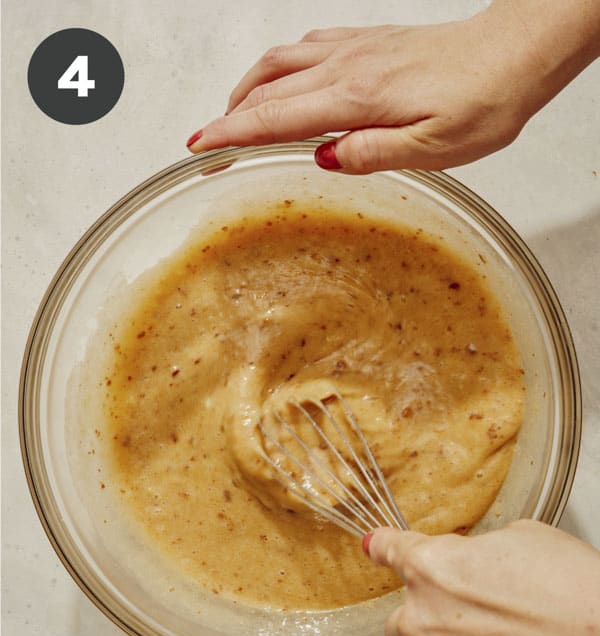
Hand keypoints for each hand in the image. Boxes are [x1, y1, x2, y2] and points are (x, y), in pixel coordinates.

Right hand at [186, 2, 599, 172]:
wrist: (513, 55)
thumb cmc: (482, 102)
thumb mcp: (433, 149)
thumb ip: (373, 154)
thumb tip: (325, 159)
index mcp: (358, 98)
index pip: (278, 118)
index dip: (233, 133)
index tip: (200, 147)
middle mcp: (348, 67)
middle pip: (268, 91)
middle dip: (227, 118)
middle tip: (202, 144)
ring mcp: (355, 49)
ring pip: (281, 62)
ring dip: (247, 89)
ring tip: (231, 115)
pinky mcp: (369, 42)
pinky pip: (307, 48)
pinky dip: (280, 66)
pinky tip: (282, 78)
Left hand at [365, 519, 599, 635]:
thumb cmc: (571, 588)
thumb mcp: (522, 538)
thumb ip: (479, 552)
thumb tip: (475, 563)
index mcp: (432, 567)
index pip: (391, 550)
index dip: (383, 548)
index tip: (374, 548)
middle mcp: (422, 617)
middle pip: (398, 623)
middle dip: (423, 622)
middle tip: (466, 625)